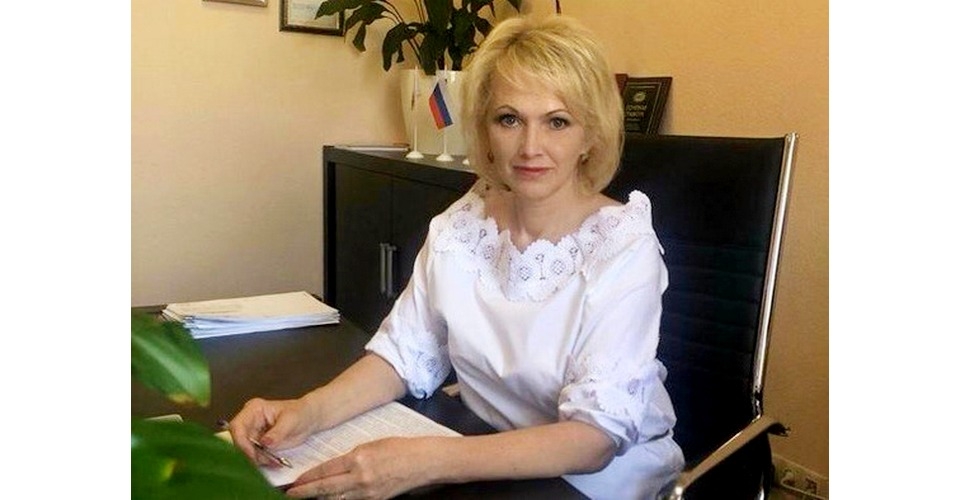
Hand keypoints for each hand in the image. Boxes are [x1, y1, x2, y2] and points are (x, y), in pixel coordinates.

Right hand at [228, 397, 317, 466]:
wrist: (309, 419)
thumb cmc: (300, 413)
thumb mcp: (291, 420)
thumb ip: (277, 432)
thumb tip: (265, 442)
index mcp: (254, 410)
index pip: (237, 427)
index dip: (241, 442)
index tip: (252, 454)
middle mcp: (249, 422)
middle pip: (238, 442)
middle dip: (250, 454)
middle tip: (265, 461)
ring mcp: (252, 434)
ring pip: (245, 452)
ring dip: (258, 460)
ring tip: (274, 461)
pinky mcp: (257, 445)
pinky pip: (254, 457)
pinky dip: (263, 462)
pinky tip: (275, 462)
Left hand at [286, 436, 436, 499]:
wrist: (424, 462)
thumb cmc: (401, 448)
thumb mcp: (372, 445)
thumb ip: (352, 457)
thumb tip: (334, 468)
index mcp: (358, 458)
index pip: (325, 471)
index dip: (307, 478)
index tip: (294, 482)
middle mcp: (361, 477)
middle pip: (326, 488)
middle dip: (305, 493)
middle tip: (289, 496)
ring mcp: (368, 492)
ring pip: (336, 499)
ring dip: (319, 499)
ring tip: (305, 499)